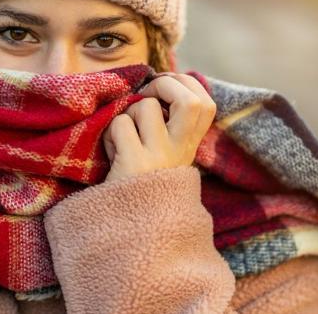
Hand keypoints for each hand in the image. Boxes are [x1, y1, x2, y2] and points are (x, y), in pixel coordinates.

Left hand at [102, 72, 216, 181]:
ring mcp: (160, 158)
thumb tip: (162, 85)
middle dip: (164, 85)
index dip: (186, 85)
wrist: (131, 232)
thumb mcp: (164, 156)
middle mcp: (181, 152)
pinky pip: (120, 124)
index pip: (207, 103)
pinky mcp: (135, 164)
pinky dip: (110, 132)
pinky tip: (113, 153)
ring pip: (146, 106)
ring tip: (125, 136)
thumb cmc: (140, 184)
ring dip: (128, 113)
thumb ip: (170, 127)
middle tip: (146, 96)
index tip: (164, 89)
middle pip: (191, 100)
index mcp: (190, 147)